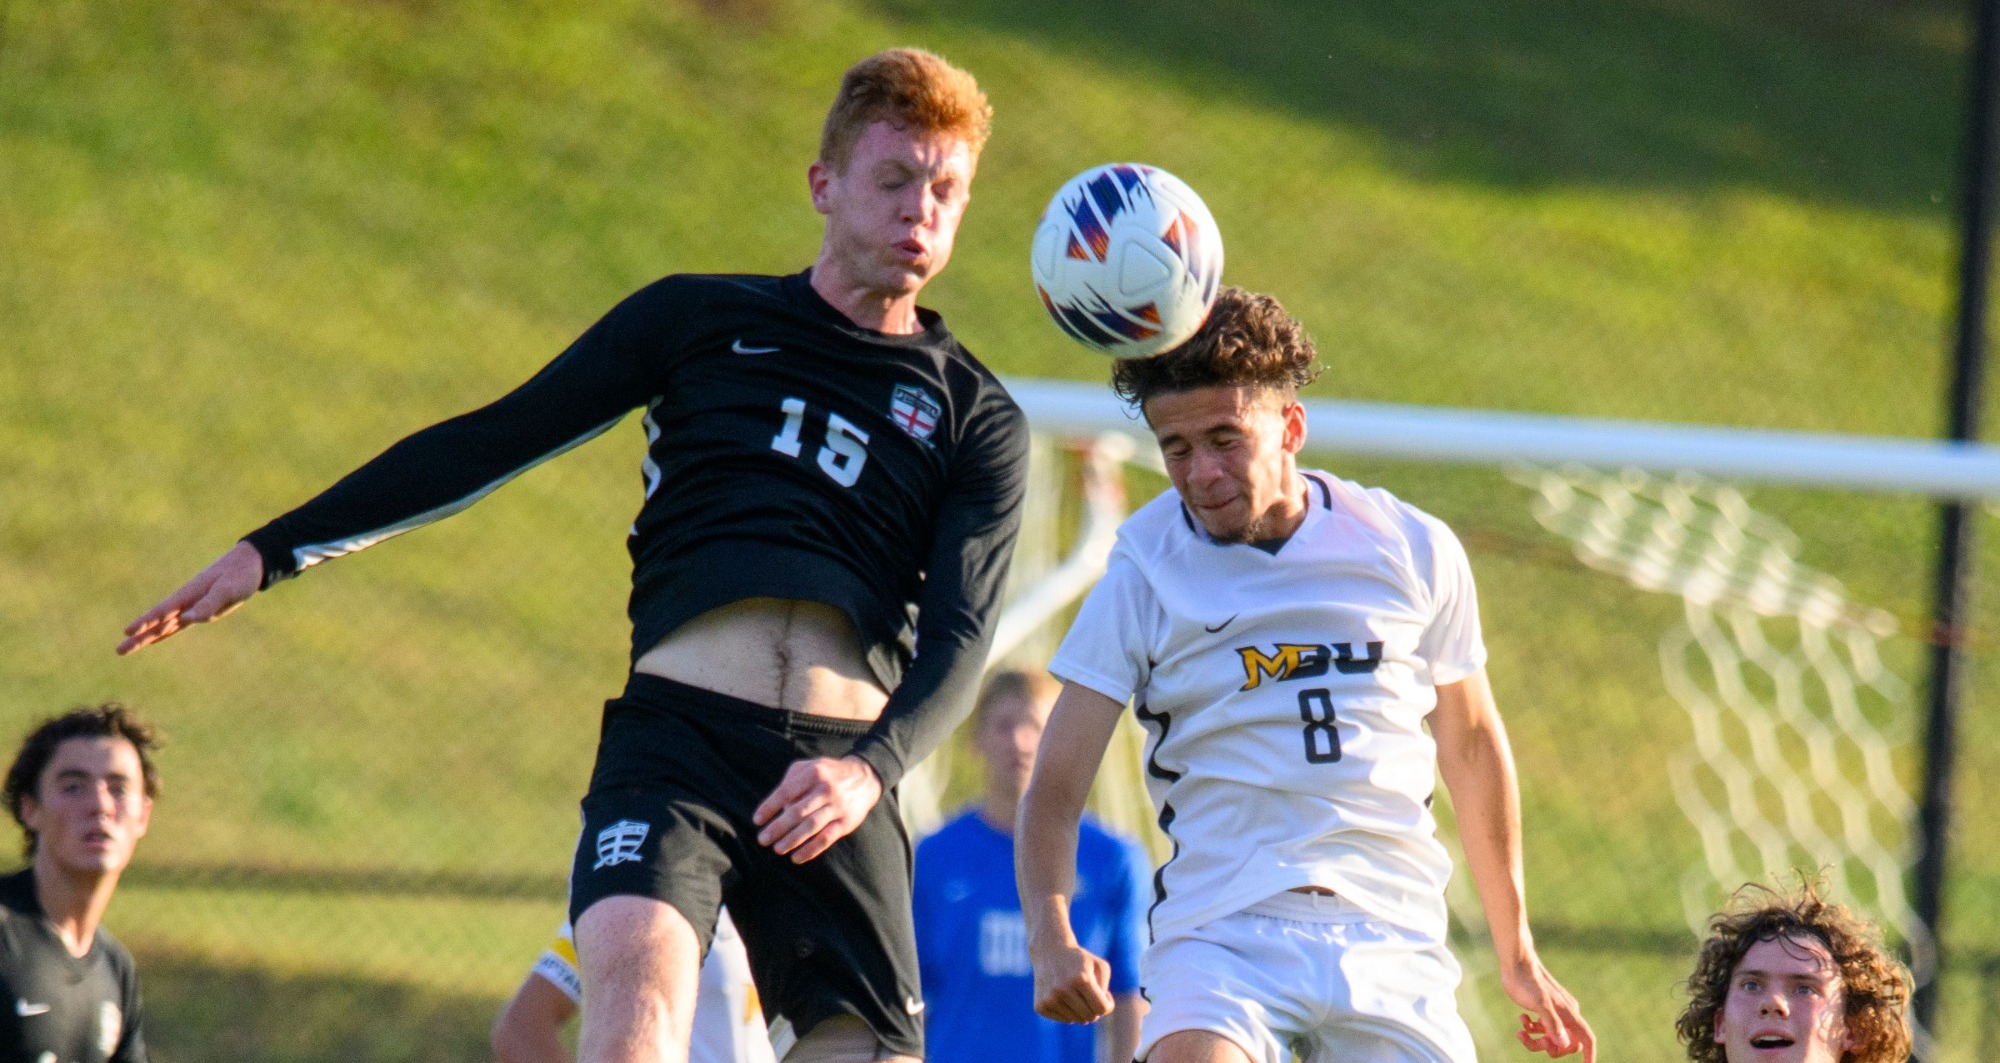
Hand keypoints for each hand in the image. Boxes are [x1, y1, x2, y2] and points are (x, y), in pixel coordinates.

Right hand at [118, 541, 264, 654]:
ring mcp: (192, 606)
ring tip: (125, 649)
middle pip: (158, 622)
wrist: (251, 564)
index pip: (163, 610)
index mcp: (189, 593)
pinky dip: (165, 632)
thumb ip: (210, 603)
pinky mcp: (201, 611)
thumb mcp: (228, 588)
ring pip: (164, 626)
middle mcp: (186, 601)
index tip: (128, 631)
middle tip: (119, 650)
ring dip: (146, 637)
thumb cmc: (240, 574)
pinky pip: (178, 625)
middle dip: (139, 636)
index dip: (147, 621)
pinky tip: (153, 639)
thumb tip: (189, 619)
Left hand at [752, 756, 881, 863]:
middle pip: (797, 812)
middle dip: (777, 828)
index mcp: (814, 773)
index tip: (757, 820)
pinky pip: (826, 839)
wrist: (865, 778)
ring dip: (791, 840)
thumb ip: (791, 781)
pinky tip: (796, 857)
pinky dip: (810, 850)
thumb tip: (778, 806)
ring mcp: (837, 807)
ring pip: (811, 827)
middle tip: (763, 839)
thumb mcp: (810, 766)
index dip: (769, 807)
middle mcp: (826, 789)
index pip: (786, 792)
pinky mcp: (846, 823)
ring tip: (777, 849)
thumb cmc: (828, 774)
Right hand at [1031, 939, 1113, 1023]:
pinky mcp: (1040, 1006)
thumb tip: (1099, 1011)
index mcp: (1081, 979)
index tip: (1105, 997)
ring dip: (1080, 1010)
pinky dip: (1067, 1012)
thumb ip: (1105, 988)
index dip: (1108, 1005)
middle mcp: (1064, 990)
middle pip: (1090, 1017)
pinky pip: (1063, 1020)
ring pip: (1076, 1020)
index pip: (1102, 1008)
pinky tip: (1063, 997)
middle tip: (1089, 995)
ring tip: (1075, 993)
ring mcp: (1050, 999)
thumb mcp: (1099, 966)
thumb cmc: (1079, 960)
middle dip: (1094, 1008)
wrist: (1049, 951)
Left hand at [1502, 954, 1594, 1060]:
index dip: (1589, 1055)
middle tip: (1533, 1042)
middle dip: (1551, 1048)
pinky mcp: (1542, 1009)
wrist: (1517, 963)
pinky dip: (1531, 1029)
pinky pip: (1541, 1029)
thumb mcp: (1539, 1004)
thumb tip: (1564, 1043)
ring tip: (1520, 1033)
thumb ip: (1552, 1023)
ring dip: (1536, 1041)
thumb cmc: (1528, 982)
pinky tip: (1522, 1019)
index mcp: (1570, 1014)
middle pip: (1566, 1043)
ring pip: (1551, 1037)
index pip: (1587, 1039)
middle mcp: (1566, 1014)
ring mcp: (1554, 1012)